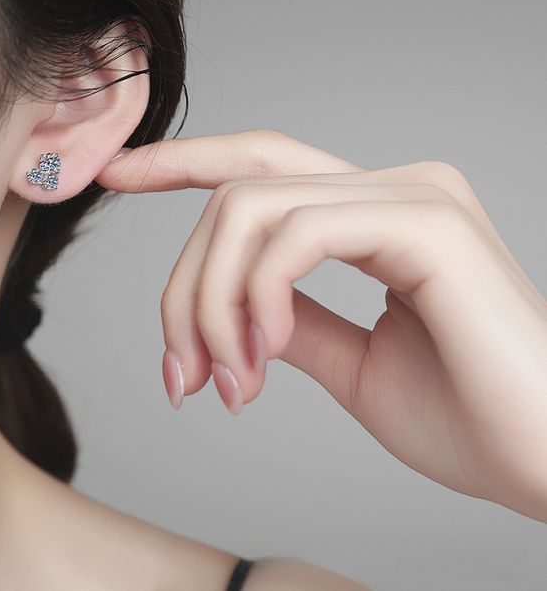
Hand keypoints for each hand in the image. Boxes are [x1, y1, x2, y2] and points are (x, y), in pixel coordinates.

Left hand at [95, 129, 546, 522]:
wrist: (545, 461)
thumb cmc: (465, 419)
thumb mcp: (351, 366)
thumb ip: (293, 320)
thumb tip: (237, 306)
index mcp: (376, 215)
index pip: (261, 168)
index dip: (183, 162)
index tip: (118, 174)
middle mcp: (392, 188)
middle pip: (238, 194)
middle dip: (184, 282)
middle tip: (180, 373)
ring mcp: (410, 195)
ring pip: (251, 209)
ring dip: (212, 302)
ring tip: (225, 382)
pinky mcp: (425, 221)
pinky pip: (296, 233)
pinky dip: (258, 295)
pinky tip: (265, 355)